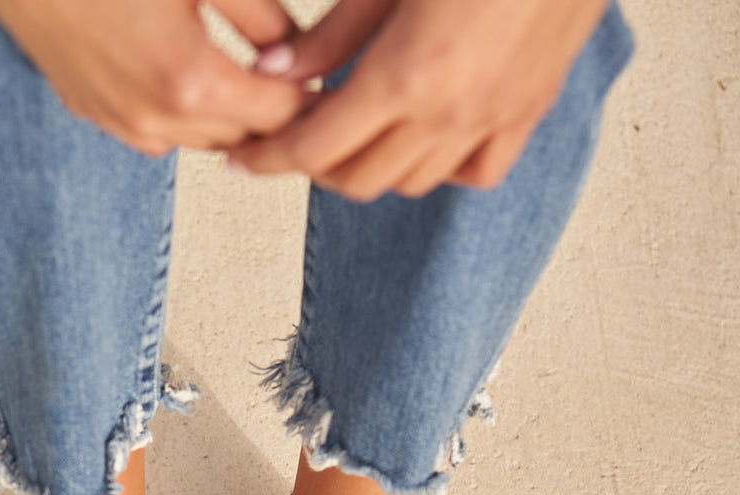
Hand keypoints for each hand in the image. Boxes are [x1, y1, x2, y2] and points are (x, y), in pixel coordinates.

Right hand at [0, 0, 305, 153]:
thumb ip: (258, 14)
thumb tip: (296, 48)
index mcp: (191, 82)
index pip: (282, 118)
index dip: (315, 101)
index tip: (336, 82)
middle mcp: (155, 119)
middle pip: (246, 140)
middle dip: (278, 117)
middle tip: (305, 83)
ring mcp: (120, 123)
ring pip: (203, 142)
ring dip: (232, 117)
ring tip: (254, 80)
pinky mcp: (93, 114)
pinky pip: (159, 133)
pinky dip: (187, 115)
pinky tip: (193, 76)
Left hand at [230, 0, 609, 198]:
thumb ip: (331, 34)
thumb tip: (274, 72)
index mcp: (405, 76)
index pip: (314, 149)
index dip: (268, 159)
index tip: (242, 159)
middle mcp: (449, 113)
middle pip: (357, 180)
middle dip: (316, 166)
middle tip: (297, 135)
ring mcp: (493, 118)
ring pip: (411, 184)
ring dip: (374, 166)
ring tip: (357, 130)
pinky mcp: (528, 110)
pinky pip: (475, 173)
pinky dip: (441, 167)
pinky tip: (425, 135)